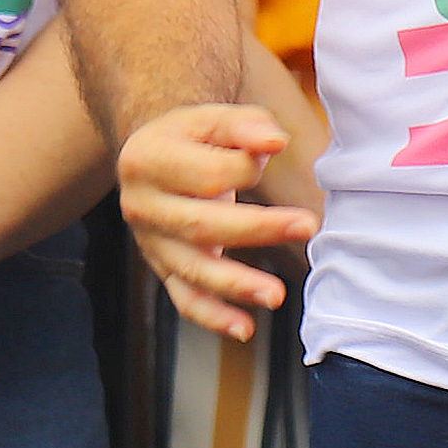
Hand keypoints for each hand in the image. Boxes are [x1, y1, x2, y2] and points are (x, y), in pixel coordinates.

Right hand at [117, 103, 317, 342]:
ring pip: (193, 269)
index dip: (245, 168)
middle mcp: (140, 206)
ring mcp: (150, 243)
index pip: (206, 174)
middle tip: (307, 226)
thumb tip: (275, 142)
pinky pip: (185, 299)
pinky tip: (245, 328)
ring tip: (277, 296)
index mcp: (146, 159)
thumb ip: (246, 125)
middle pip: (201, 225)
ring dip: (237, 284)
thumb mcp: (213, 119)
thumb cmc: (193, 137)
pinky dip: (214, 317)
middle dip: (258, 229)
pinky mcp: (163, 269)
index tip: (270, 155)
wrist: (154, 158)